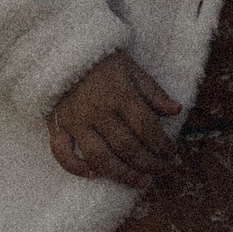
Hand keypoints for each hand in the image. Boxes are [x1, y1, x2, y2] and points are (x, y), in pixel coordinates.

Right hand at [46, 50, 181, 187]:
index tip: (172, 153)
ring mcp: (75, 121)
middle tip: (162, 170)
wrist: (60, 48)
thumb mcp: (130, 68)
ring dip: (123, 175)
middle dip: (150, 163)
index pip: (146, 127)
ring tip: (141, 182)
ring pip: (99, 157)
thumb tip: (176, 110)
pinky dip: (75, 167)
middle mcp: (98, 111)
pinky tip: (92, 175)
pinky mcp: (56, 124)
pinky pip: (62, 152)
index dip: (163, 144)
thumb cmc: (100, 59)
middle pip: (127, 147)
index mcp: (119, 94)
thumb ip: (152, 91)